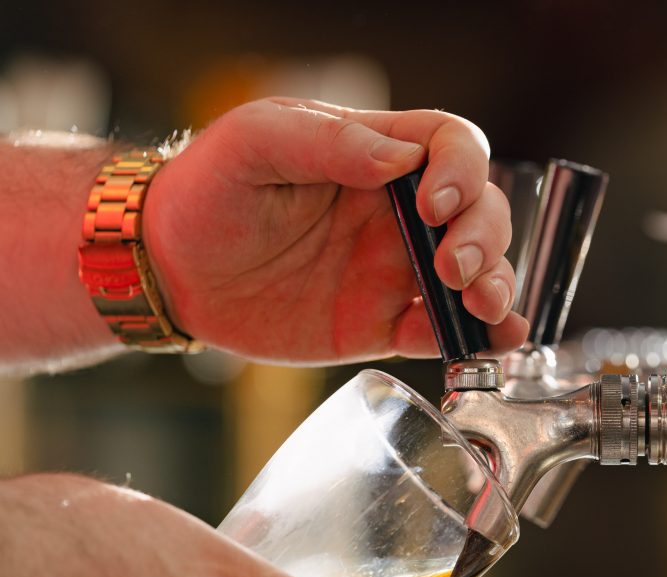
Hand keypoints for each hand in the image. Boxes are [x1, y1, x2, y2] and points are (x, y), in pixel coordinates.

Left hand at [143, 98, 527, 362]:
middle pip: (480, 211)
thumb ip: (328, 142)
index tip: (432, 204)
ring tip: (484, 306)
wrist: (170, 268)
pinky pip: (440, 331)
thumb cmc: (207, 189)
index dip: (462, 171)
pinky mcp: (381, 323)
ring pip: (476, 272)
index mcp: (375, 156)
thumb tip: (401, 160)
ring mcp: (394, 269)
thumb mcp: (256, 142)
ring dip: (495, 286)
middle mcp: (398, 211)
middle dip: (484, 238)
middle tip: (453, 266)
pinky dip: (473, 340)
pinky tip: (488, 343)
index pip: (451, 146)